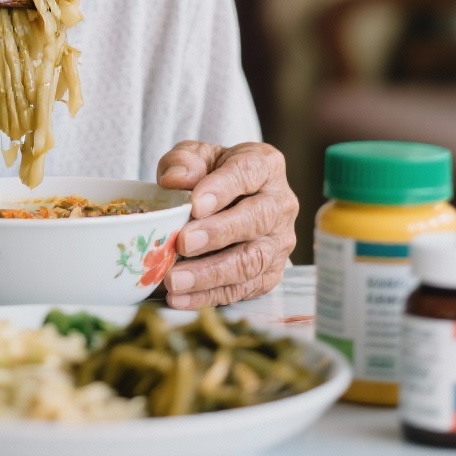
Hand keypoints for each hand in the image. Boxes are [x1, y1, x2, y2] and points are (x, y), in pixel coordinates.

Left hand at [155, 141, 297, 307]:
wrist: (225, 204)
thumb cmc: (210, 176)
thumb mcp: (194, 157)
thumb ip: (184, 162)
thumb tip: (175, 179)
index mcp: (265, 166)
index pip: (248, 172)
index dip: (222, 188)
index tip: (194, 204)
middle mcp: (280, 204)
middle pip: (256, 220)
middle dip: (218, 234)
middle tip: (182, 243)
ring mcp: (278, 242)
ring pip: (251, 261)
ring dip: (211, 273)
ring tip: (174, 279)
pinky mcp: (270, 273)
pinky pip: (243, 289)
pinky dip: (209, 296)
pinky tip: (180, 298)